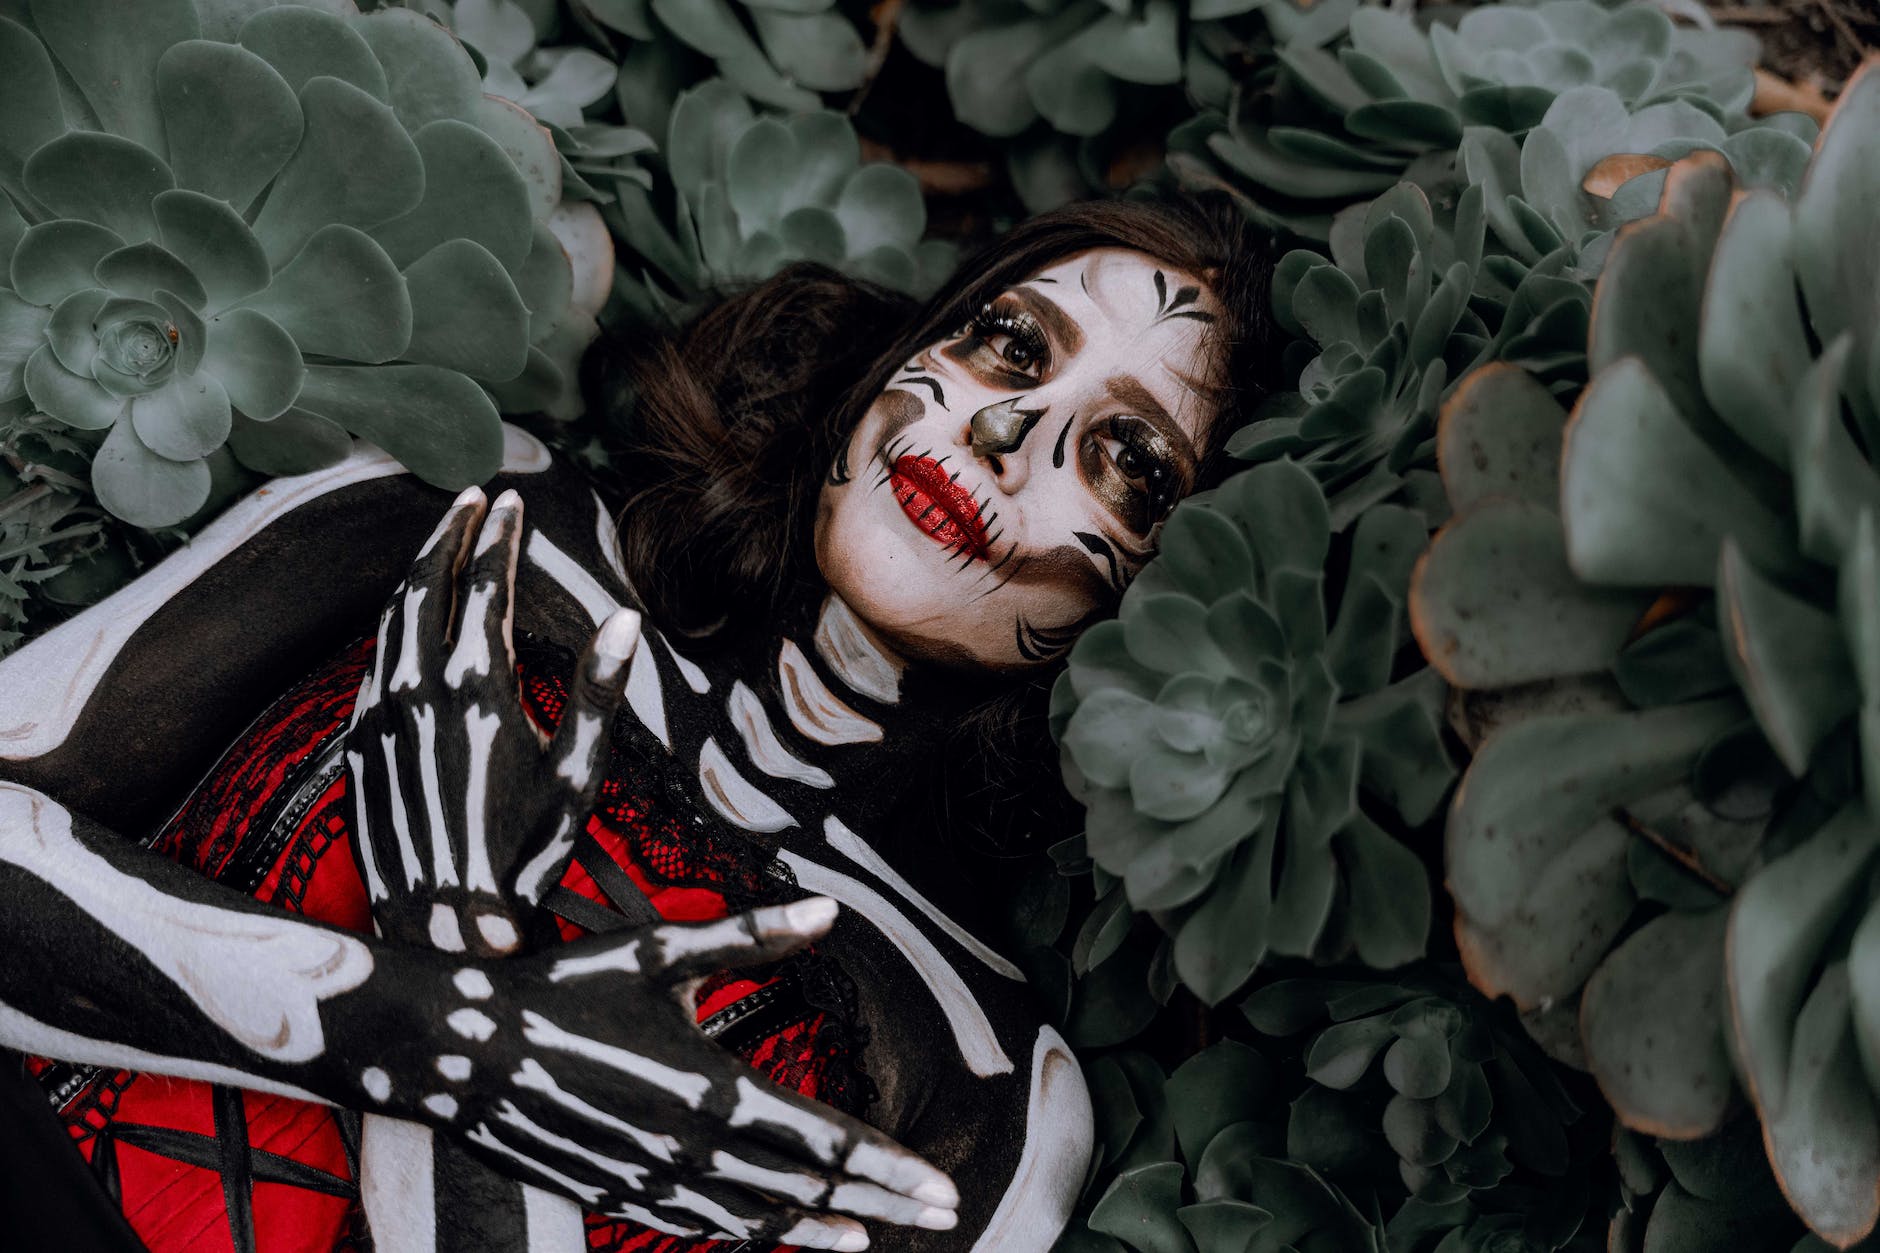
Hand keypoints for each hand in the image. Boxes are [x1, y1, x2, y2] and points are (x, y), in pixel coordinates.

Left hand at [343, 486, 636, 954]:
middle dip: (450, 534)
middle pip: (426, 586)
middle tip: (473, 498)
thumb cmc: (522, 858)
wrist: (442, 927)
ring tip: (440, 539)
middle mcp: (418, 692)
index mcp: (477, 692)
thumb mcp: (577, 777)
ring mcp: (380, 716)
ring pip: (391, 618)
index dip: (499, 539)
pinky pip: (372, 661)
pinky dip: (393, 621)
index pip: (484, 588)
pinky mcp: (360, 744)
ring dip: (417, 570)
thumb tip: (625, 620)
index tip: (512, 502)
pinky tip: (407, 619)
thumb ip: (598, 694)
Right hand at [382, 897, 958, 1249]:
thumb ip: (750, 938)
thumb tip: (828, 911)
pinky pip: (703, 1227)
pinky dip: (753, 1234)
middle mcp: (693, 1149)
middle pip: (808, 1189)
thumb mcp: (660, 954)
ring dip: (821, 1229)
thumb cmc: (561, 990)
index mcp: (714, 1088)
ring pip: (759, 1220)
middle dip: (881, 1202)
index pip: (827, 1141)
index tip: (942, 1185)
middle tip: (941, 1215)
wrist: (457, 1049)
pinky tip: (777, 1231)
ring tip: (870, 1236)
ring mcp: (655, 1183)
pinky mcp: (620, 1195)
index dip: (890, 1166)